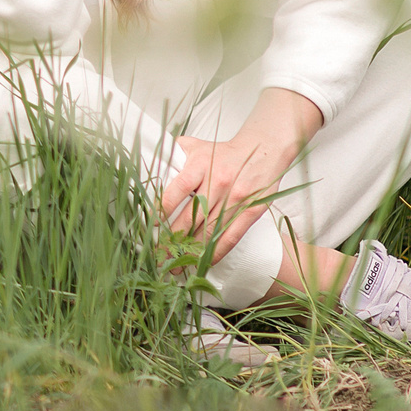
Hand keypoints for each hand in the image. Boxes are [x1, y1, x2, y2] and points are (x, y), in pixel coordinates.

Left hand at [156, 87, 324, 267]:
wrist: (263, 149)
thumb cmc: (223, 151)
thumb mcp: (196, 145)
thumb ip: (172, 153)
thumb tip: (148, 161)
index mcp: (200, 164)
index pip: (177, 190)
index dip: (162, 210)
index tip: (151, 225)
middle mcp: (217, 182)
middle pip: (191, 216)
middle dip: (173, 239)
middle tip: (160, 255)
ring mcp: (236, 198)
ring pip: (210, 230)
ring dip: (192, 251)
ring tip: (177, 265)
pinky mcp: (251, 210)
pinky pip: (231, 236)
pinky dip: (217, 252)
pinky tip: (205, 262)